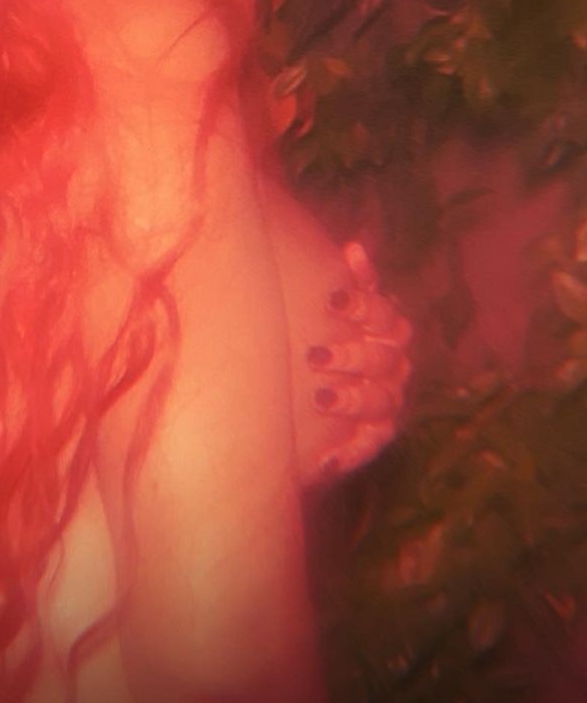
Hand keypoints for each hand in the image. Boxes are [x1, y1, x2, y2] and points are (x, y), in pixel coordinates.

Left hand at [306, 241, 411, 481]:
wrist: (309, 400)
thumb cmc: (325, 339)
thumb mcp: (333, 310)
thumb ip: (350, 283)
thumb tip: (354, 245)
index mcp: (387, 331)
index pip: (387, 316)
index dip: (364, 306)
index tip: (334, 299)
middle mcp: (393, 366)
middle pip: (383, 359)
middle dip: (352, 355)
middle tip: (315, 354)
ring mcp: (386, 402)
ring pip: (381, 401)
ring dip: (352, 399)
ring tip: (320, 398)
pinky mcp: (373, 436)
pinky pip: (370, 444)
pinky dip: (350, 451)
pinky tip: (328, 457)